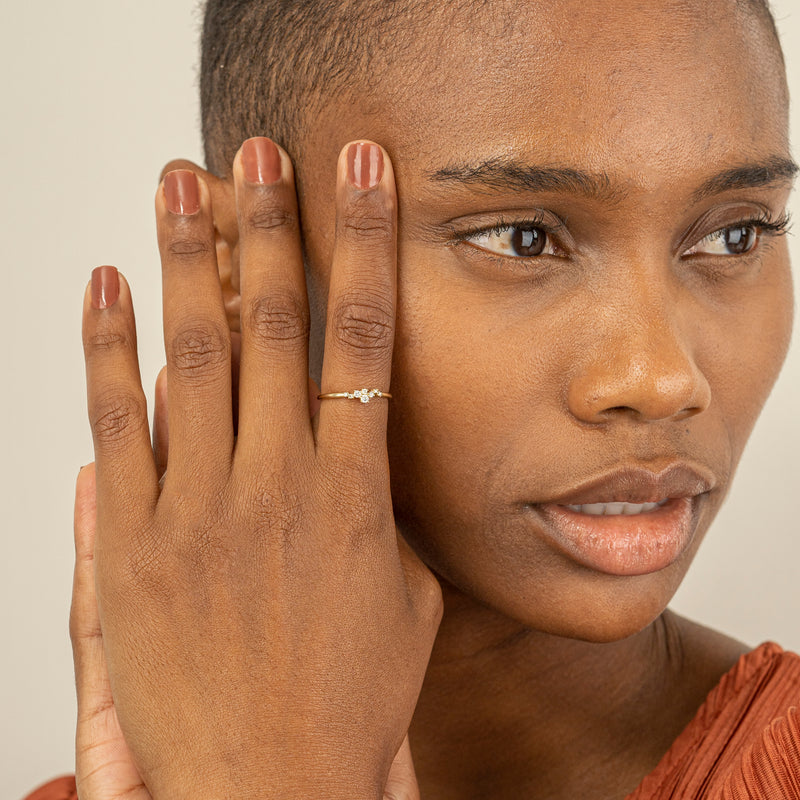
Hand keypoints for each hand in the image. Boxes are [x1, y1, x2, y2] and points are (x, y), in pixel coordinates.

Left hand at [81, 138, 441, 798]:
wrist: (276, 785)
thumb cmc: (352, 695)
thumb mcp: (404, 592)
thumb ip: (375, 507)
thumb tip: (349, 445)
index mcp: (352, 494)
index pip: (361, 339)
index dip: (361, 246)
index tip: (360, 179)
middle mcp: (274, 487)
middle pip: (272, 325)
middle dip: (268, 226)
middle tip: (258, 153)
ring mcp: (196, 513)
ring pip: (190, 357)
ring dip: (186, 261)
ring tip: (179, 184)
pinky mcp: (134, 547)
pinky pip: (116, 425)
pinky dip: (106, 349)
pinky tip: (105, 286)